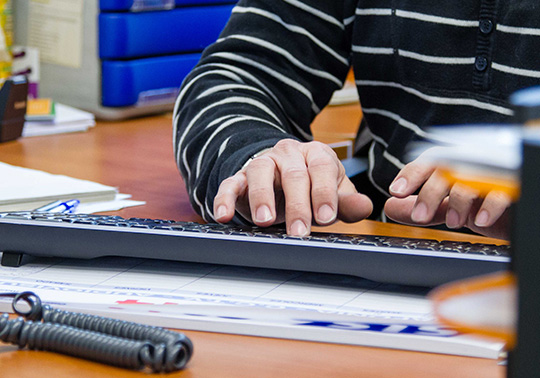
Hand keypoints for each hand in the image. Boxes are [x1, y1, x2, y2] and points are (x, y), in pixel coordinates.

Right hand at [213, 139, 372, 235]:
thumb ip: (346, 202)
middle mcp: (288, 154)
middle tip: (299, 232)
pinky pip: (230, 183)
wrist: (279, 176)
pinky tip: (223, 216)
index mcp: (315, 155)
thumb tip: (366, 207)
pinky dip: (225, 198)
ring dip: (261, 197)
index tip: (325, 218)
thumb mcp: (331, 193)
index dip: (324, 193)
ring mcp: (262, 163)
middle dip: (297, 205)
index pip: (322, 169)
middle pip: (293, 174)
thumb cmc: (310, 187)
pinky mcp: (240, 176)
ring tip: (264, 221)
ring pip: (260, 172)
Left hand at [384, 159, 511, 239]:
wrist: (524, 209)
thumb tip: (389, 207)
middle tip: (419, 216)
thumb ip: (423, 206)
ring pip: (473, 177)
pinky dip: (490, 205)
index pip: (431, 161)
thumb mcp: (451, 206)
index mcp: (458, 164)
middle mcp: (476, 164)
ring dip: (458, 200)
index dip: (412, 174)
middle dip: (430, 192)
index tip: (396, 191)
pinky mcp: (516, 184)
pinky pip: (504, 190)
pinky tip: (479, 220)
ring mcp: (496, 173)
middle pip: (449, 168)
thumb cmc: (486, 202)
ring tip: (451, 222)